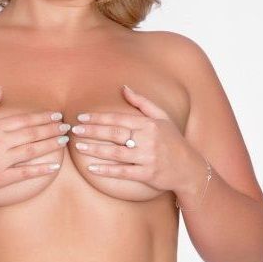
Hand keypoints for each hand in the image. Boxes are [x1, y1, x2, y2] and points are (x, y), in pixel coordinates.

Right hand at [0, 87, 68, 205]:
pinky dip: (40, 170)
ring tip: (64, 141)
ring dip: (50, 145)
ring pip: (32, 151)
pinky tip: (54, 167)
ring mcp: (1, 161)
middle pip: (31, 134)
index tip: (56, 115)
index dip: (42, 117)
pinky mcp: (1, 178)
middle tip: (66, 126)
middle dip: (51, 129)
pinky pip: (25, 174)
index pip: (23, 120)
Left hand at [69, 84, 204, 196]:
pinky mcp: (147, 174)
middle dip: (92, 131)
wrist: (189, 168)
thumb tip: (124, 87)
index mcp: (149, 124)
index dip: (98, 117)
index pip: (119, 118)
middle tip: (74, 130)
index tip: (81, 117)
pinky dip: (107, 170)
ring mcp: (147, 157)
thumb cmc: (172, 141)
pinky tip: (92, 168)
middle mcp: (148, 139)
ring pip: (116, 152)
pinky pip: (123, 172)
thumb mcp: (162, 117)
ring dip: (95, 149)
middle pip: (115, 133)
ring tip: (78, 147)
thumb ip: (142, 102)